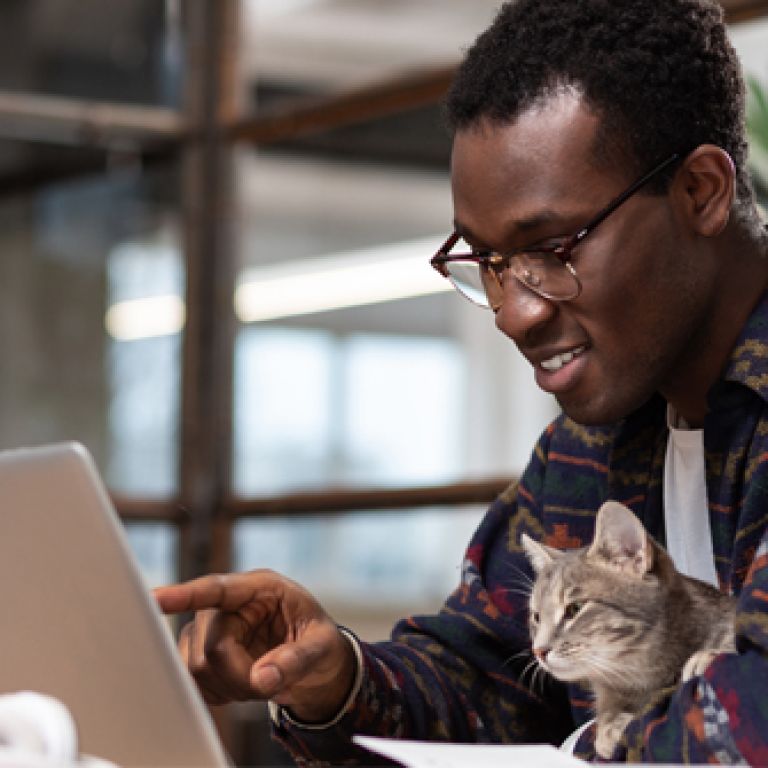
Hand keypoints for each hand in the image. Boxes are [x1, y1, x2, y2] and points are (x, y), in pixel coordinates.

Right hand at [154, 569, 356, 722]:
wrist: (312, 663)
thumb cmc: (319, 642)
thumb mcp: (322, 646)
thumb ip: (296, 659)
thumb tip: (263, 678)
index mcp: (260, 588)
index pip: (217, 589)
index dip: (186, 595)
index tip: (154, 598)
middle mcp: (229, 604)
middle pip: (209, 646)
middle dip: (238, 674)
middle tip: (267, 680)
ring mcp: (210, 628)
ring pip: (196, 668)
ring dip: (228, 685)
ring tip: (258, 679)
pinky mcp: (200, 652)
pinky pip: (192, 681)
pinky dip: (218, 693)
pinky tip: (240, 684)